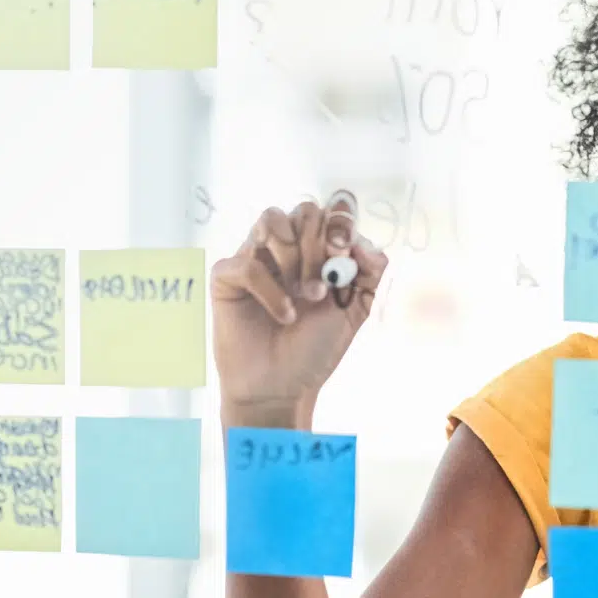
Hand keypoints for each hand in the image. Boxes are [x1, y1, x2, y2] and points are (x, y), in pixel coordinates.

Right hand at [210, 197, 387, 420]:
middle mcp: (287, 247)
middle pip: (305, 211)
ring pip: (272, 219)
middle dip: (320, 244)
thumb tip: (366, 243)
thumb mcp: (356, 309)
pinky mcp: (227, 277)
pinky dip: (271, 291)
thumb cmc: (315, 347)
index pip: (331, 211)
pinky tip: (284, 315)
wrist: (283, 387)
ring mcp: (256, 257)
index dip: (341, 221)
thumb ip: (370, 272)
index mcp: (318, 249)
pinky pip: (247, 263)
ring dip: (296, 256)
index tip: (344, 251)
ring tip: (307, 295)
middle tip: (326, 282)